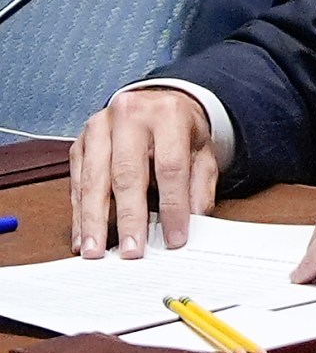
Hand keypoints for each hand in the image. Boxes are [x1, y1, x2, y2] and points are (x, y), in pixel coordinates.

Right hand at [68, 88, 222, 257]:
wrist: (156, 101)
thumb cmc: (180, 130)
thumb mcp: (203, 150)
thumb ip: (199, 184)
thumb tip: (194, 221)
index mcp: (167, 115)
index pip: (170, 167)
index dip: (173, 206)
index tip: (174, 238)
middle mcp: (129, 117)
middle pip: (127, 174)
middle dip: (129, 217)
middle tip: (131, 251)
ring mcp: (99, 128)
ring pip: (94, 180)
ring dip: (94, 220)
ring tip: (96, 250)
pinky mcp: (80, 142)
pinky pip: (76, 182)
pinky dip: (79, 212)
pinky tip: (82, 236)